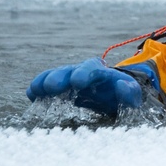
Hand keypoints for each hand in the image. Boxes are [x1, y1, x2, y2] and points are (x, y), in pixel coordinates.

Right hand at [27, 58, 154, 115]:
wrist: (116, 97)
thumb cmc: (124, 96)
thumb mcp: (133, 95)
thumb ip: (131, 91)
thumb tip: (122, 85)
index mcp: (103, 72)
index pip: (92, 69)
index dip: (84, 74)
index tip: (77, 82)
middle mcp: (84, 72)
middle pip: (70, 70)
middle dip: (60, 77)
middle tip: (51, 87)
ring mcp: (70, 79)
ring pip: (56, 76)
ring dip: (45, 81)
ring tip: (35, 90)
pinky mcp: (62, 88)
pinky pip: (48, 85)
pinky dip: (40, 89)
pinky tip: (32, 95)